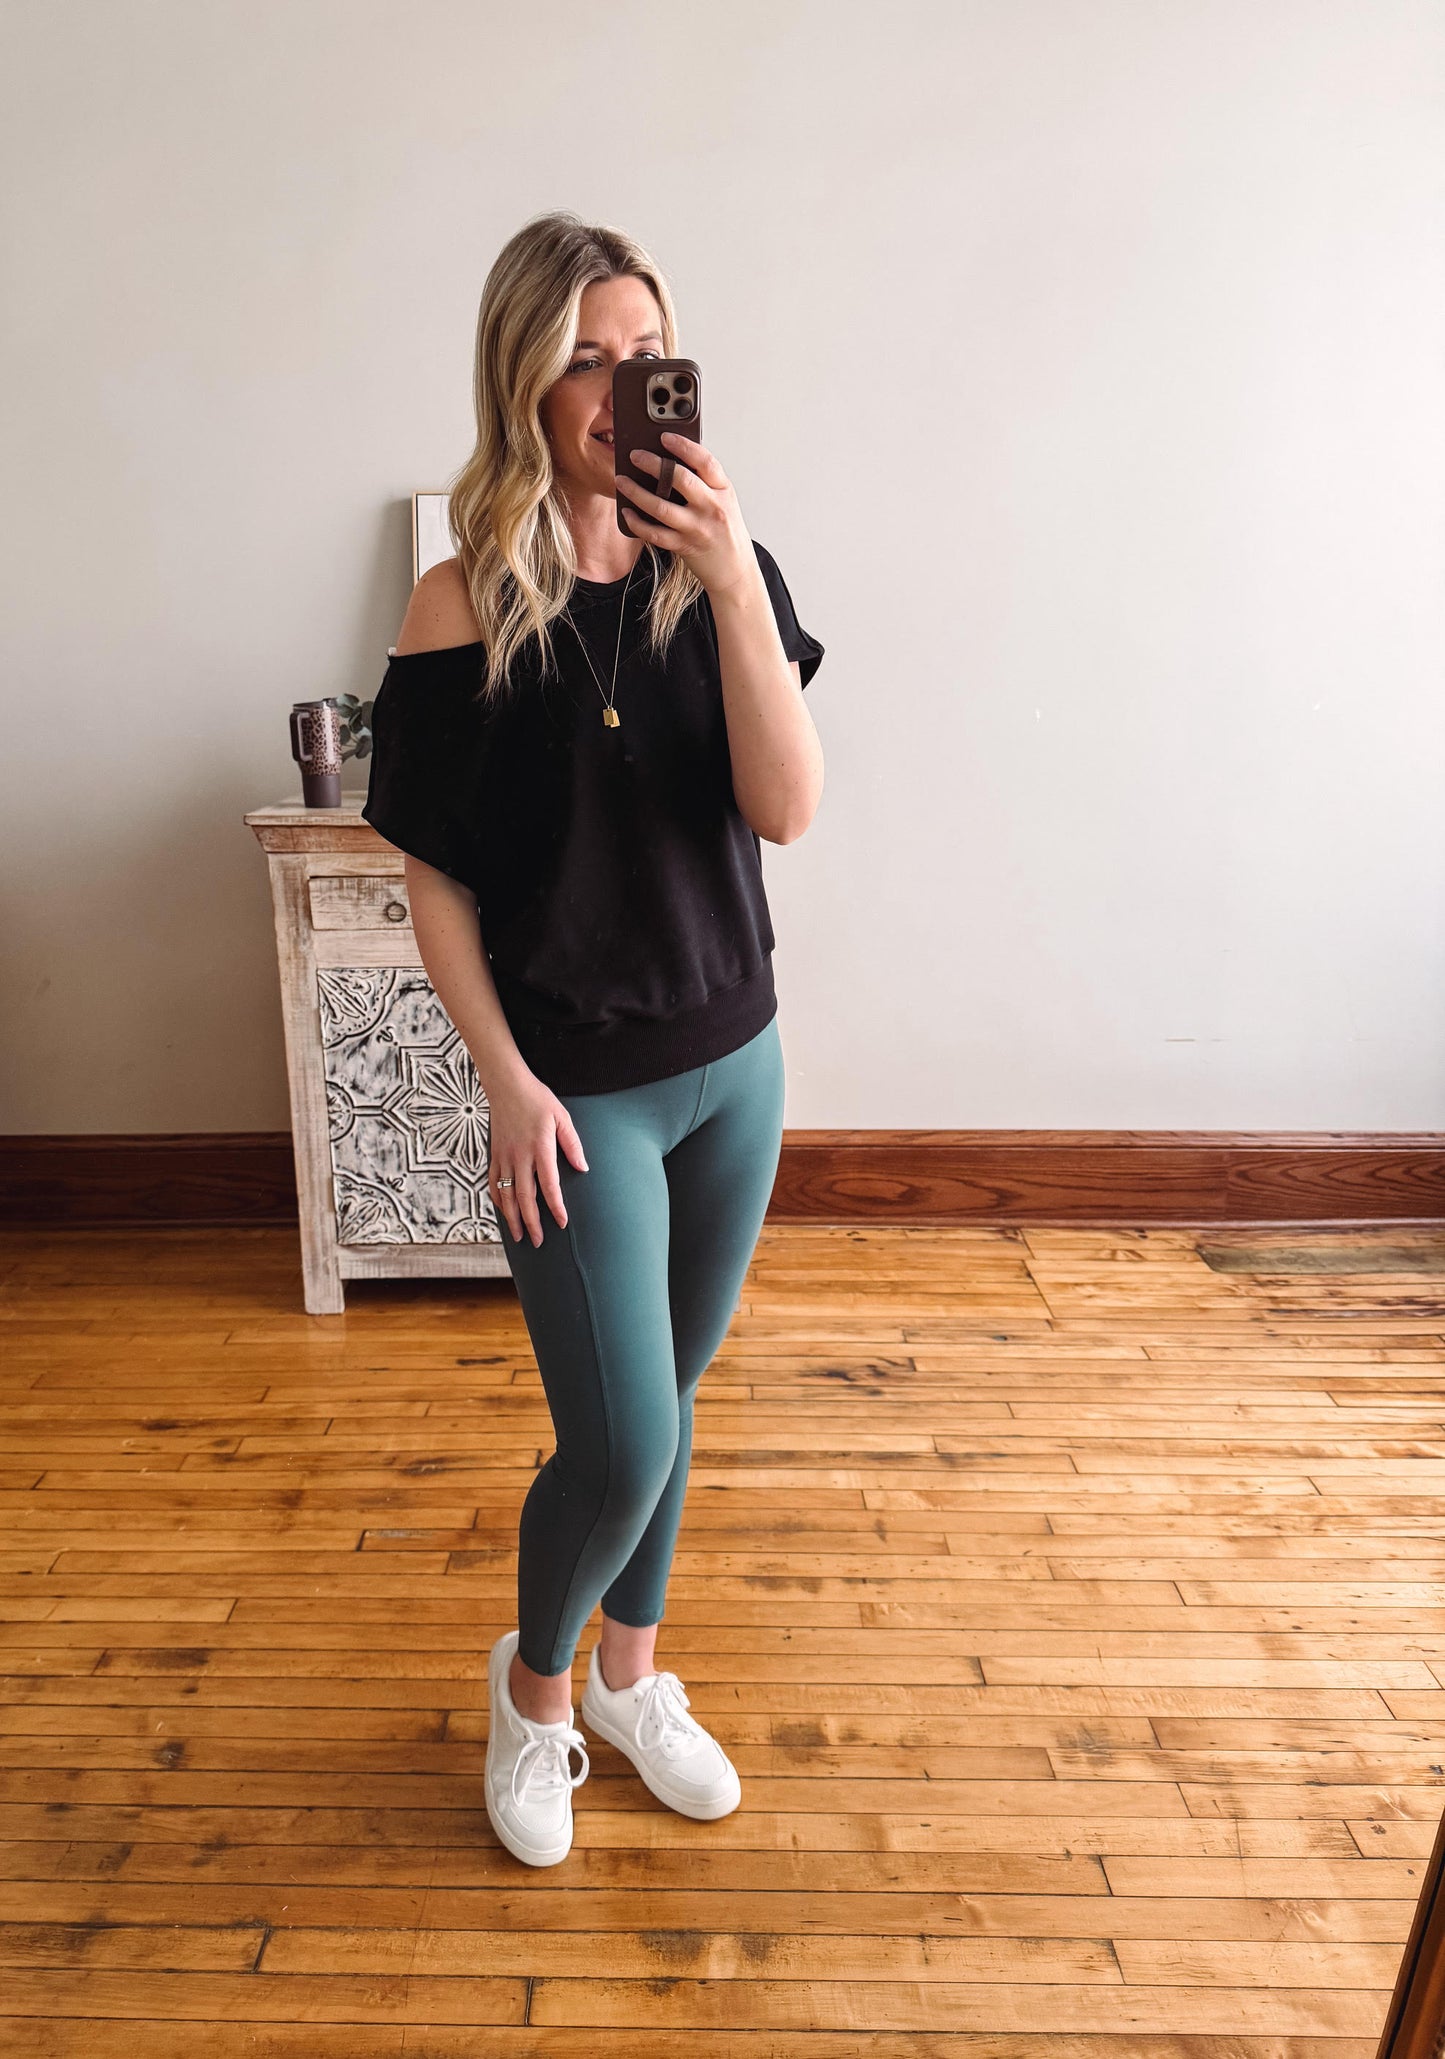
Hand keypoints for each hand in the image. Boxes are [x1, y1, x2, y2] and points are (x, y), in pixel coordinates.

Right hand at [485, 1071, 588, 1246]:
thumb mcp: (562, 1117)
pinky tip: (504, 1212)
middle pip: (524, 1198)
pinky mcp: (494, 1155)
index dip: (555, 1207)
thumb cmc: (537, 1099)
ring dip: (512, 1218)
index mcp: (540, 1147)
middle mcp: (519, 1156)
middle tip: (538, 1242)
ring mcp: (503, 1157)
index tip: (562, 1222)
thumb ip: (572, 1144)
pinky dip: (498, 1201)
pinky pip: (493, 1183)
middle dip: (531, 1223)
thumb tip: (582, 1168)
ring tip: (519, 1236)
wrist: (506, 1086)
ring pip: (505, 1195)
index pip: (548, 1185)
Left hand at [615, 431, 756, 598]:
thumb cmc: (725, 530)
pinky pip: (655, 533)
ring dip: (637, 492)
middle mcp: (712, 507)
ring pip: (661, 507)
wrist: (735, 569)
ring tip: (621, 481)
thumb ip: (704, 482)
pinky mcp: (684, 546)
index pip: (705, 461)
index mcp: (723, 490)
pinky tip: (627, 513)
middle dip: (653, 464)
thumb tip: (669, 460)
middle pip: (680, 479)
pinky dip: (637, 523)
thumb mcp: (723, 500)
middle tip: (634, 455)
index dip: (684, 446)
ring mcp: (697, 528)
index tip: (664, 437)